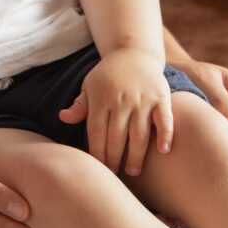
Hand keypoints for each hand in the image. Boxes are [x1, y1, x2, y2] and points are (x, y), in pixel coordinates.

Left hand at [57, 47, 170, 174]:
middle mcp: (121, 100)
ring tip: (133, 170)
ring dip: (136, 154)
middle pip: (116, 136)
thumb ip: (80, 105)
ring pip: (139, 132)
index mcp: (101, 99)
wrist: (134, 53)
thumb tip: (63, 118)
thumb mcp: (90, 86)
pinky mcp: (160, 97)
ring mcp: (142, 99)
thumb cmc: (108, 75)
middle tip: (115, 175)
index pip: (97, 132)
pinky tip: (163, 151)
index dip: (97, 153)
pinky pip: (164, 119)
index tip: (99, 169)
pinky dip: (165, 134)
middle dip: (115, 158)